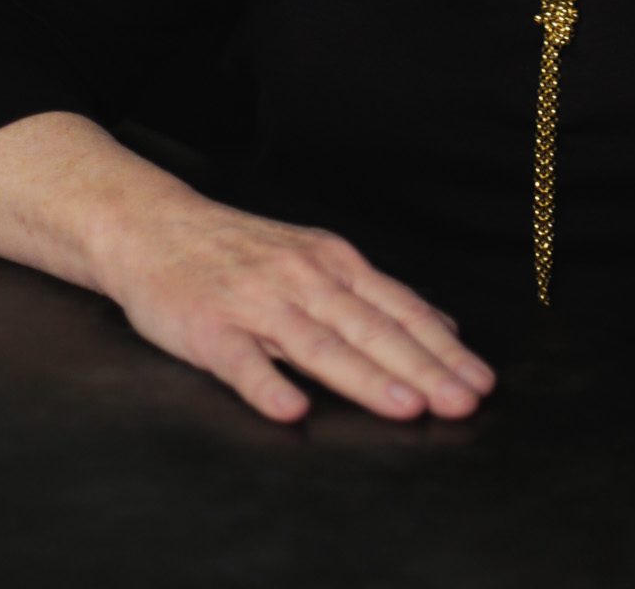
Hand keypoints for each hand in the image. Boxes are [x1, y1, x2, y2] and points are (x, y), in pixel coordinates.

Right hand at [103, 198, 496, 423]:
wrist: (154, 226)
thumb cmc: (240, 250)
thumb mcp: (316, 258)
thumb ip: (375, 296)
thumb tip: (443, 325)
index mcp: (334, 264)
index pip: (399, 310)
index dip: (442, 348)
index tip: (480, 381)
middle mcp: (303, 279)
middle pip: (371, 330)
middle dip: (422, 370)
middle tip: (462, 403)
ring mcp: (256, 303)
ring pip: (319, 346)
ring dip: (365, 377)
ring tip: (405, 408)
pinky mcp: (210, 328)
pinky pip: (242, 362)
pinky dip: (267, 384)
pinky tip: (292, 409)